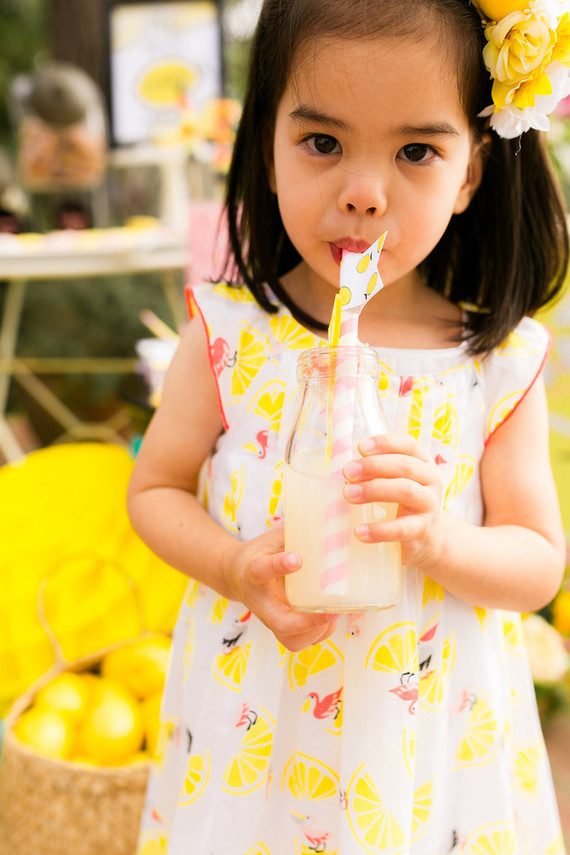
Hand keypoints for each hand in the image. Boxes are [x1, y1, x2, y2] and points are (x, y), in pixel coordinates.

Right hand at [225, 528, 338, 651]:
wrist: (238, 576)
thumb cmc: (263, 552)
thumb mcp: (274, 538)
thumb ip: (297, 534)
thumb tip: (332, 524)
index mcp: (253, 572)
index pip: (262, 570)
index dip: (278, 566)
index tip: (297, 559)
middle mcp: (260, 602)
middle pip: (279, 623)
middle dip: (307, 622)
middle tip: (332, 611)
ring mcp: (269, 620)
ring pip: (292, 639)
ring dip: (317, 630)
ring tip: (335, 612)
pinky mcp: (279, 630)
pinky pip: (300, 641)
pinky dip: (320, 633)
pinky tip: (331, 617)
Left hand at [343, 433, 446, 570]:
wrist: (429, 539)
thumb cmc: (404, 503)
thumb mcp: (396, 482)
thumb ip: (376, 472)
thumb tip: (341, 469)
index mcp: (423, 463)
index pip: (408, 445)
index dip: (385, 443)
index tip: (360, 447)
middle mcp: (431, 481)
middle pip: (405, 466)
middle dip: (374, 466)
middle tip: (347, 471)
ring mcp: (429, 505)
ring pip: (406, 491)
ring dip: (374, 490)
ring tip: (348, 494)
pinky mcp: (422, 531)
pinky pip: (401, 529)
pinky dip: (379, 530)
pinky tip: (359, 531)